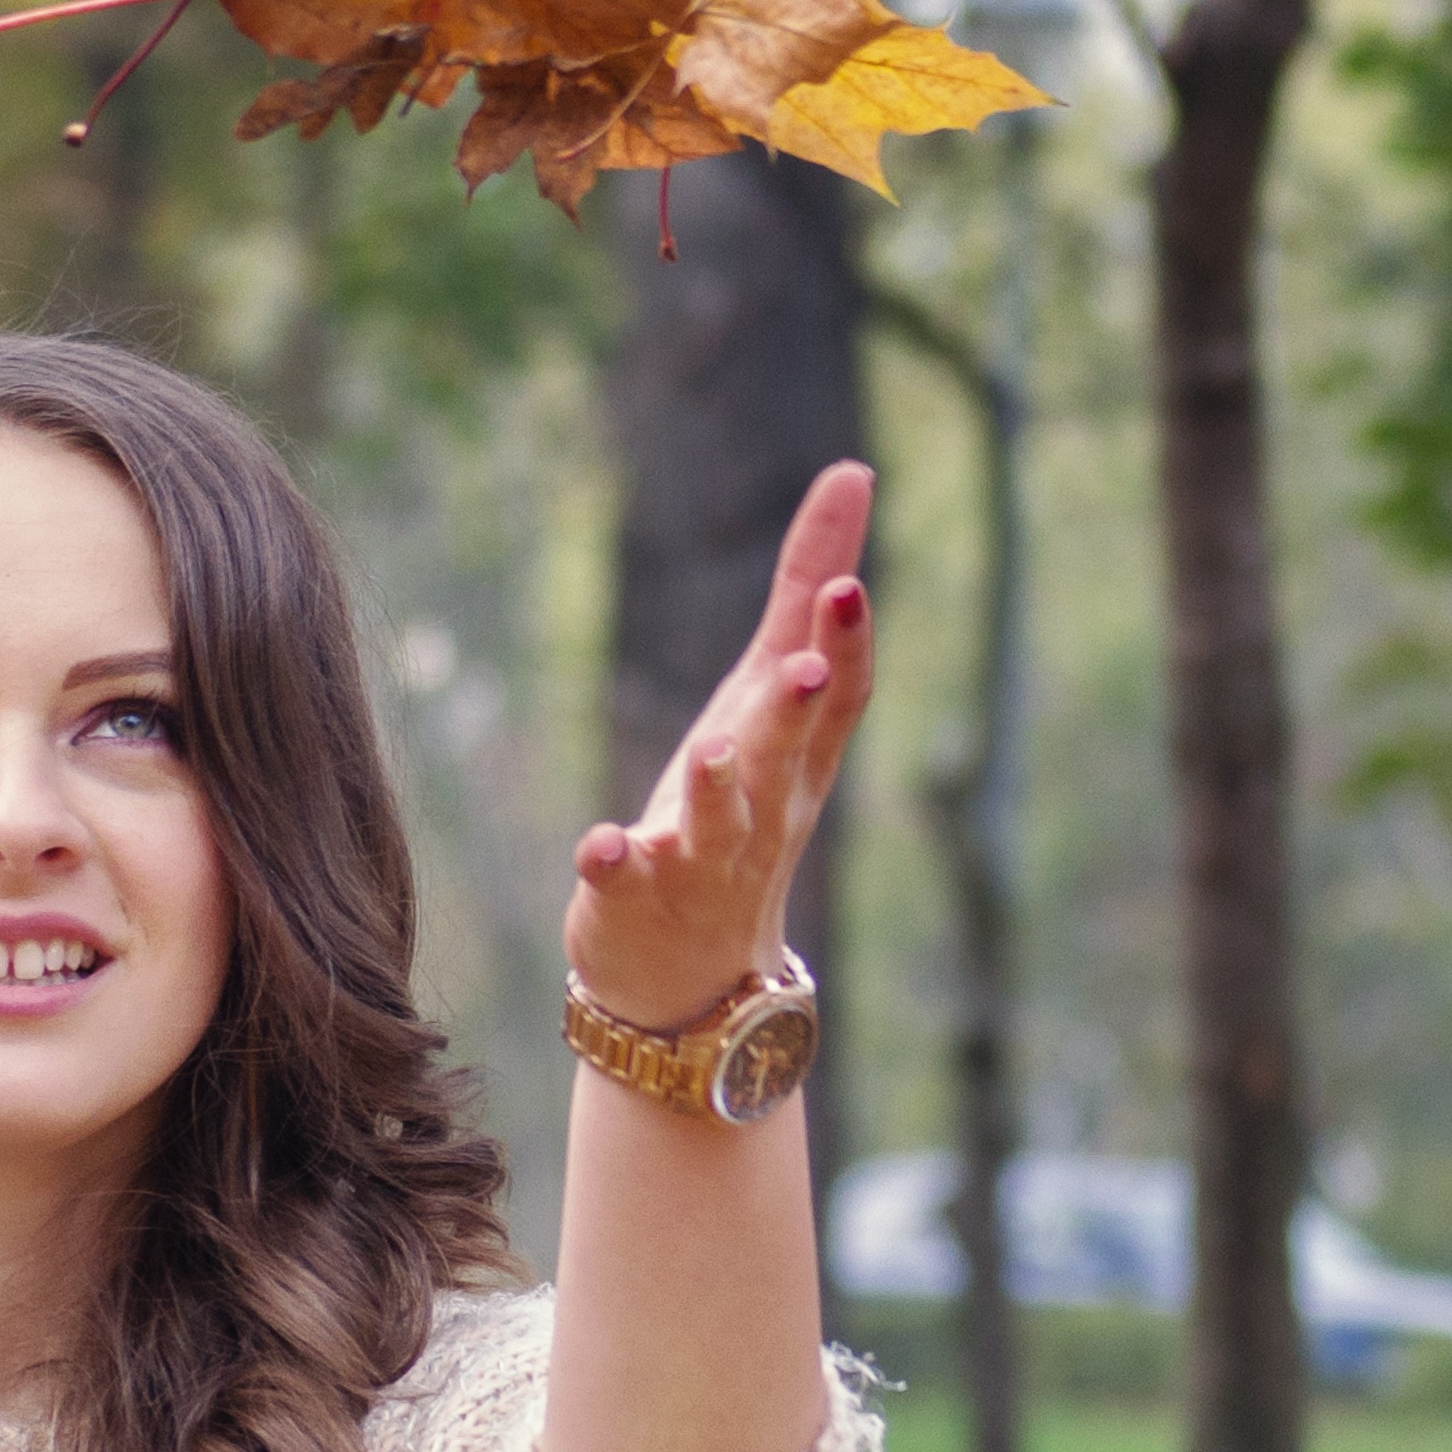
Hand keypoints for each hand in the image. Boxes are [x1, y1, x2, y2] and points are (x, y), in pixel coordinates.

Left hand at [565, 459, 874, 1027]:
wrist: (694, 979)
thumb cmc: (738, 811)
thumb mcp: (771, 698)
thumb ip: (805, 593)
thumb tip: (852, 472)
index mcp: (797, 762)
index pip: (836, 704)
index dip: (844, 650)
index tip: (847, 586)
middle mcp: (761, 813)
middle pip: (783, 760)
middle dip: (793, 714)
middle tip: (800, 664)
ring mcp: (700, 863)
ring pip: (717, 829)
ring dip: (717, 791)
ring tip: (712, 751)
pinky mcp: (634, 902)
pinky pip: (625, 883)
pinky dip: (615, 863)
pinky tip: (598, 842)